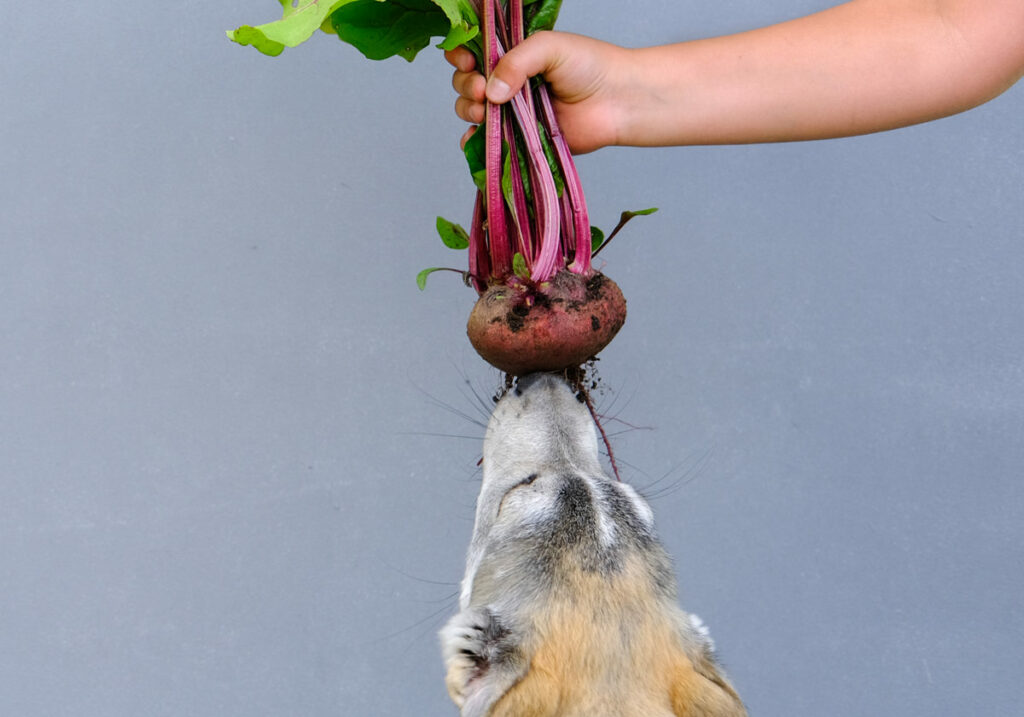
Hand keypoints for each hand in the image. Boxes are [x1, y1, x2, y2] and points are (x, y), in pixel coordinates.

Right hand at [445, 31, 632, 153]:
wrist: (617, 102)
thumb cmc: (590, 66)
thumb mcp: (549, 48)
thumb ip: (516, 62)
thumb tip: (490, 92)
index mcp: (513, 56)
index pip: (474, 52)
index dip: (462, 55)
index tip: (467, 60)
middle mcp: (509, 83)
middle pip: (466, 82)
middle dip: (465, 85)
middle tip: (481, 89)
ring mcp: (512, 112)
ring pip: (471, 111)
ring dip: (468, 110)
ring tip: (484, 110)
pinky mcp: (520, 139)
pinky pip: (488, 143)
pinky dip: (475, 142)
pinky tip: (475, 137)